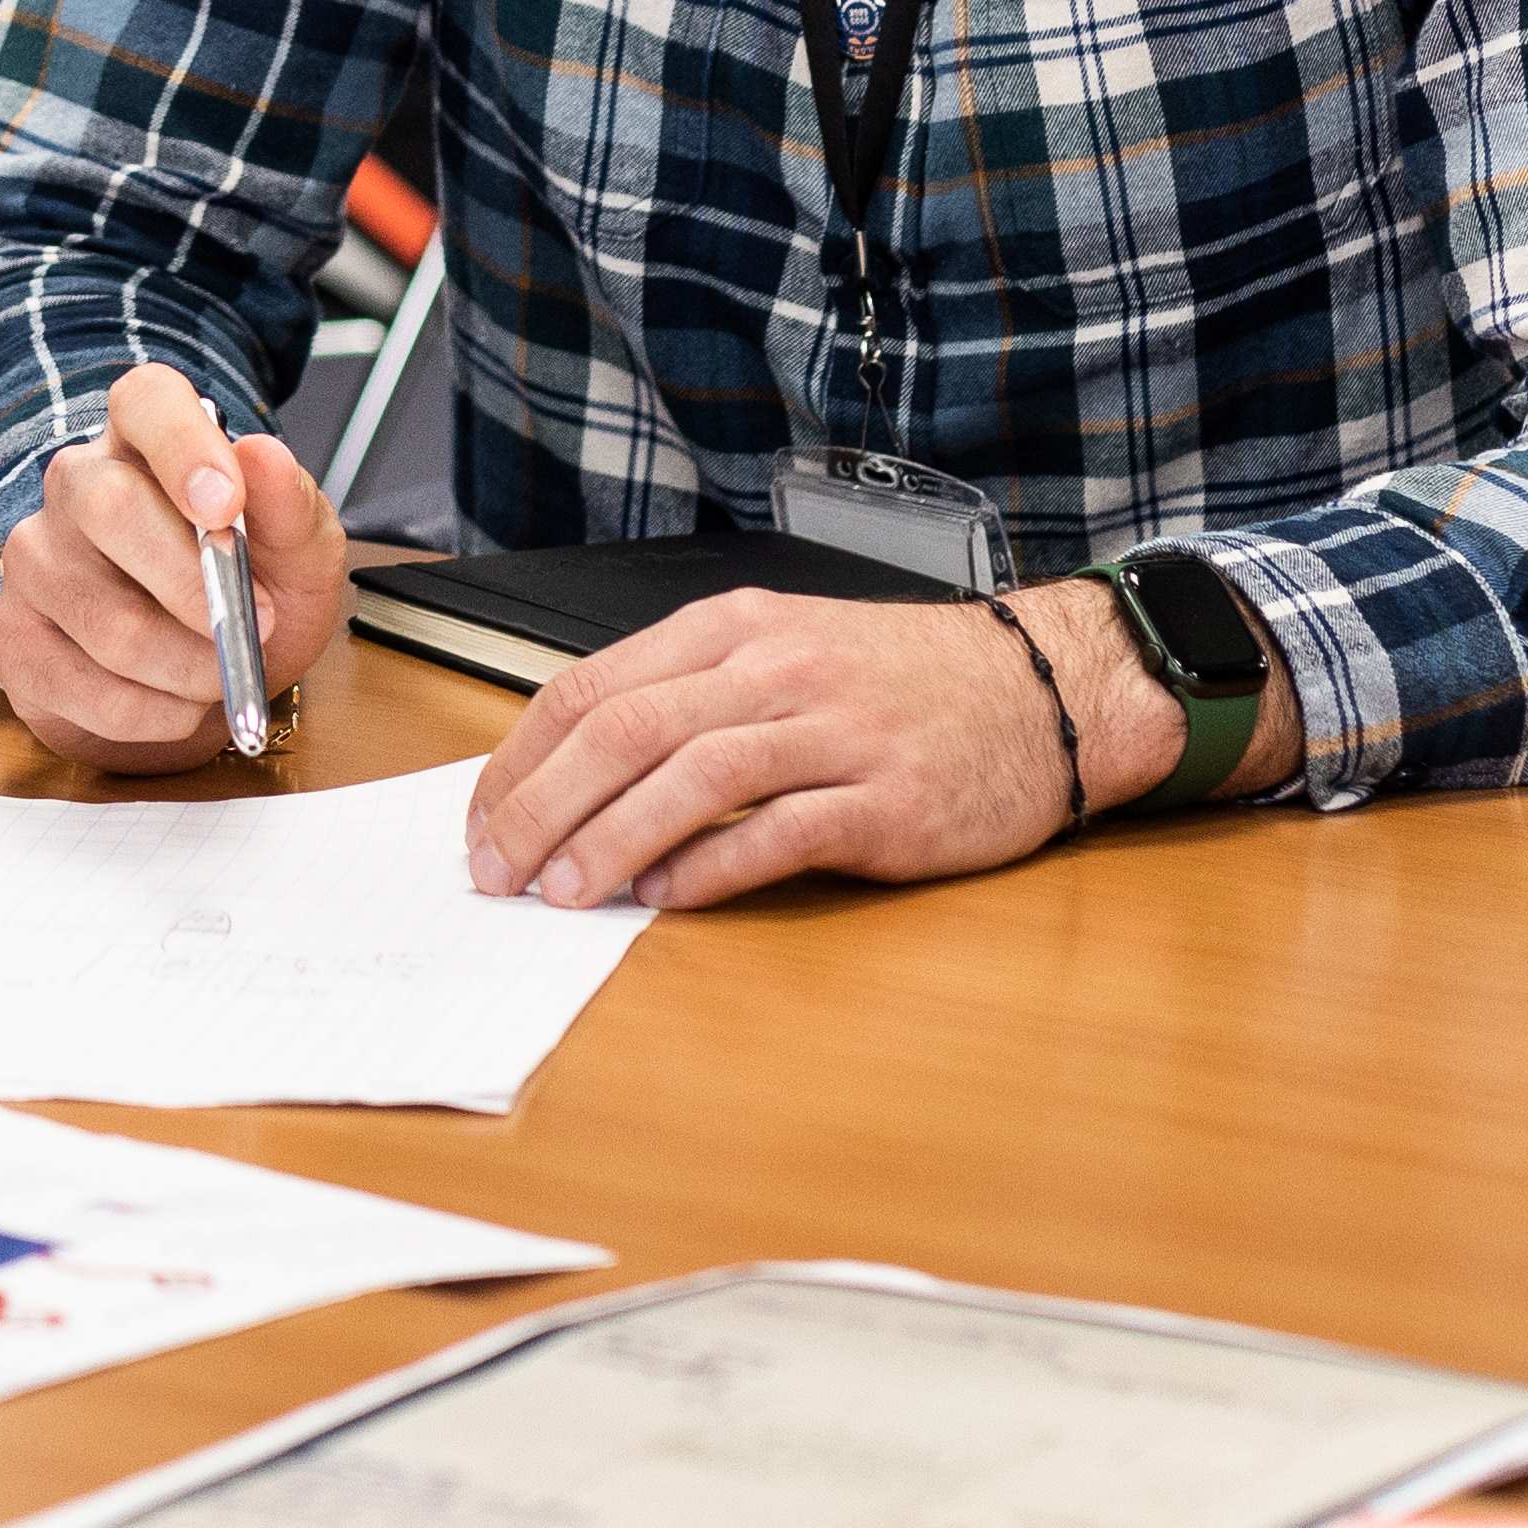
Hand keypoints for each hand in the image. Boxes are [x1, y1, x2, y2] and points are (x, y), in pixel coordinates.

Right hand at [0, 366, 348, 763]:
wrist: (211, 680)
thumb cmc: (254, 598)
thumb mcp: (301, 559)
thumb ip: (292, 510)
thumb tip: (263, 455)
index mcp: (148, 441)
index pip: (144, 401)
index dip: (183, 445)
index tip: (228, 505)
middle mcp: (76, 486)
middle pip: (109, 508)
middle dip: (194, 585)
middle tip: (256, 628)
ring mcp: (34, 561)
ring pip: (105, 619)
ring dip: (188, 667)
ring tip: (222, 674)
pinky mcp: (13, 637)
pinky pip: (82, 686)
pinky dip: (153, 713)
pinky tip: (178, 704)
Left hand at [463, 584, 1177, 910]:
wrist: (1046, 689)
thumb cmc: (903, 682)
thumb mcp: (784, 652)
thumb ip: (688, 698)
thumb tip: (573, 778)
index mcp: (735, 628)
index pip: (592, 686)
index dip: (521, 759)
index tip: (481, 821)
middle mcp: (776, 669)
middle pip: (626, 730)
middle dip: (541, 806)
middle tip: (493, 871)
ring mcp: (834, 732)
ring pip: (692, 776)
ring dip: (612, 839)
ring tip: (562, 894)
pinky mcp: (885, 799)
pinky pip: (780, 831)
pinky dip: (712, 867)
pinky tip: (665, 900)